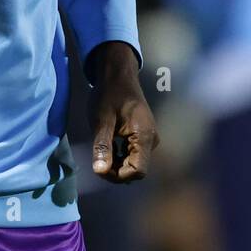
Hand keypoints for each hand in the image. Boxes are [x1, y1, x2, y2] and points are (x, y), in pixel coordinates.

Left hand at [86, 41, 158, 182]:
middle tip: (98, 158)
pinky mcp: (144, 135)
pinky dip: (121, 156)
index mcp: (144, 136)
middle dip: (116, 170)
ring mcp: (149, 138)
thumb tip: (100, 171)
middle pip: (136, 169)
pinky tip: (110, 146)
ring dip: (117, 164)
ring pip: (135, 163)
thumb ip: (102, 146)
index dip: (118, 175)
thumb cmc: (109, 95)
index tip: (99, 166)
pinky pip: (134, 154)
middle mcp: (151, 140)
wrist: (118, 75)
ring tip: (102, 150)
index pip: (137, 171)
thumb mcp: (101, 120)